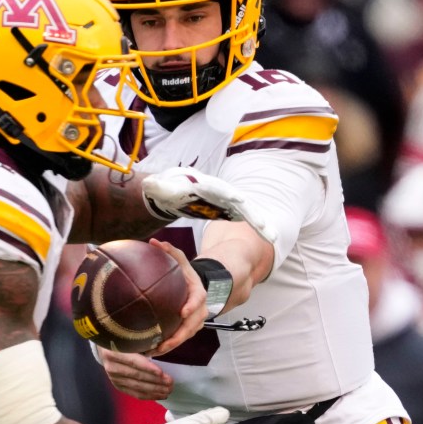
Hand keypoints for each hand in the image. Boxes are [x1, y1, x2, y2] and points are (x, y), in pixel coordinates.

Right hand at [98, 346, 173, 399]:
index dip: (148, 368)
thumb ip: (143, 342)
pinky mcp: (118, 386)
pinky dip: (149, 395)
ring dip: (155, 390)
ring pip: (137, 387)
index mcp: (113, 352)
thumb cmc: (123, 339)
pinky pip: (135, 393)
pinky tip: (160, 395)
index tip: (162, 372)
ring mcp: (114, 378)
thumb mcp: (130, 337)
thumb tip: (163, 347)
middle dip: (155, 381)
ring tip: (168, 390)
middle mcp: (111, 367)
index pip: (133, 362)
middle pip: (137, 376)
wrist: (106, 347)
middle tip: (171, 382)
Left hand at [142, 167, 276, 242]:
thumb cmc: (168, 187)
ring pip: (247, 212)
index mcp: (205, 187)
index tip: (238, 200)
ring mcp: (227, 201)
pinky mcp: (229, 210)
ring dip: (260, 223)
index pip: (219, 190)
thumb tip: (149, 185)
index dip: (228, 195)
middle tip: (267, 229)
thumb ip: (157, 187)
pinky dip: (259, 227)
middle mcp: (220, 193)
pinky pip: (246, 219)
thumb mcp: (161, 186)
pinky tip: (270, 238)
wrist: (175, 189)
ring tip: (273, 237)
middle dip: (253, 214)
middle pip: (239, 203)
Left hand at [142, 238, 205, 356]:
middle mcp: (199, 310)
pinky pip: (179, 339)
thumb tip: (153, 241)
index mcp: (198, 293)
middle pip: (191, 326)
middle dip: (178, 337)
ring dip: (171, 345)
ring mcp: (195, 321)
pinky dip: (168, 346)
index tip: (183, 312)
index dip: (191, 307)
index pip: (197, 301)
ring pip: (185, 336)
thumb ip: (170, 251)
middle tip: (164, 344)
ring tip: (154, 352)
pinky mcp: (188, 329)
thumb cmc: (186, 273)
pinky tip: (152, 351)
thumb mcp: (181, 260)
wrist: (197, 287)